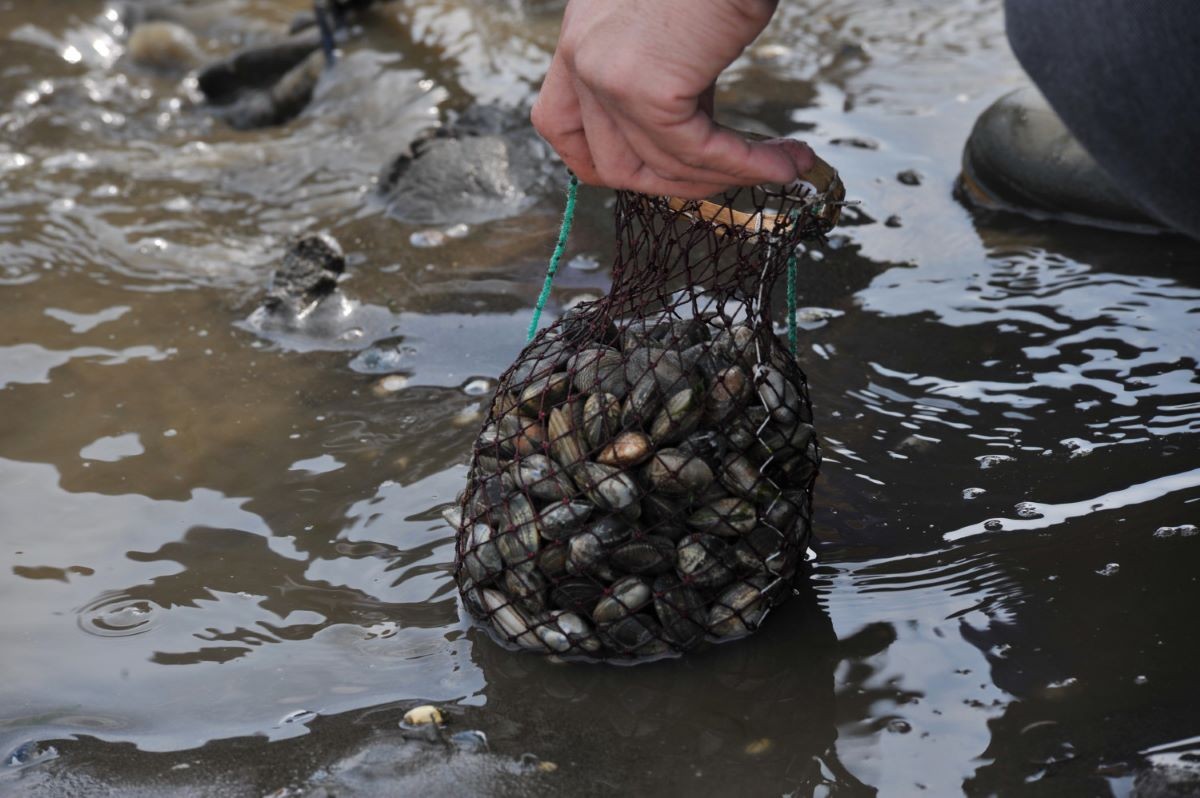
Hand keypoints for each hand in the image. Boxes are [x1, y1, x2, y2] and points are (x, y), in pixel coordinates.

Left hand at [531, 0, 814, 197]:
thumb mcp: (666, 23)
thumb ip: (661, 72)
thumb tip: (692, 125)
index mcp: (579, 36)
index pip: (559, 127)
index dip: (600, 164)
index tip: (652, 171)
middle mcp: (581, 55)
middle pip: (608, 164)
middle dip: (676, 182)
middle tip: (729, 174)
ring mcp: (607, 75)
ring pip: (658, 168)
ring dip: (723, 178)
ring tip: (779, 166)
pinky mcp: (647, 88)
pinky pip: (696, 153)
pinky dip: (744, 165)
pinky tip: (784, 161)